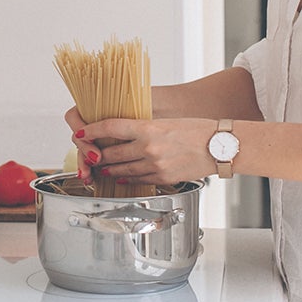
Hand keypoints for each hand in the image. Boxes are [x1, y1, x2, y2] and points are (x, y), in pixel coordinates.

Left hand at [75, 117, 219, 185]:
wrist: (220, 146)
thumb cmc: (197, 130)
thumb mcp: (167, 121)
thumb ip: (144, 128)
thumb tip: (124, 132)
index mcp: (148, 128)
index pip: (110, 127)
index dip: (91, 131)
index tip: (80, 132)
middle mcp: (148, 147)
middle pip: (111, 153)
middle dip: (96, 155)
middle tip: (89, 154)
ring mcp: (155, 165)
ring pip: (121, 170)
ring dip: (108, 170)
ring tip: (102, 168)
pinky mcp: (162, 178)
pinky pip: (137, 180)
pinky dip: (126, 179)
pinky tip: (121, 178)